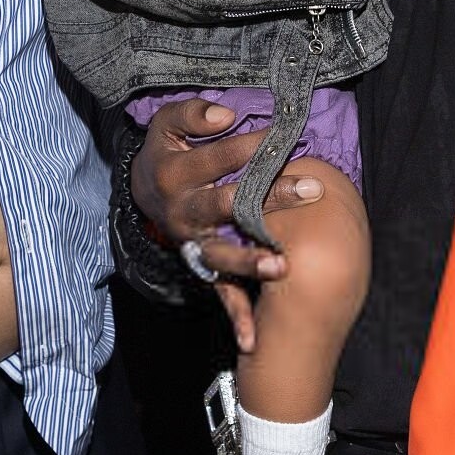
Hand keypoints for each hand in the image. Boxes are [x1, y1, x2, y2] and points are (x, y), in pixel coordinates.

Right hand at [130, 98, 324, 350]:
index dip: (251, 147)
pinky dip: (236, 316)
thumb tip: (226, 114)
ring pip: (222, 255)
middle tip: (312, 190)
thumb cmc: (167, 151)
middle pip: (227, 205)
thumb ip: (191, 114)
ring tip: (283, 265)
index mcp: (176, 176)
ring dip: (251, 262)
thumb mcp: (166, 124)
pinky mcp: (201, 266)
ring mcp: (194, 244)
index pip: (219, 159)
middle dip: (271, 197)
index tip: (285, 136)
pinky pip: (219, 292)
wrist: (143, 193)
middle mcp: (184, 213)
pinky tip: (253, 339)